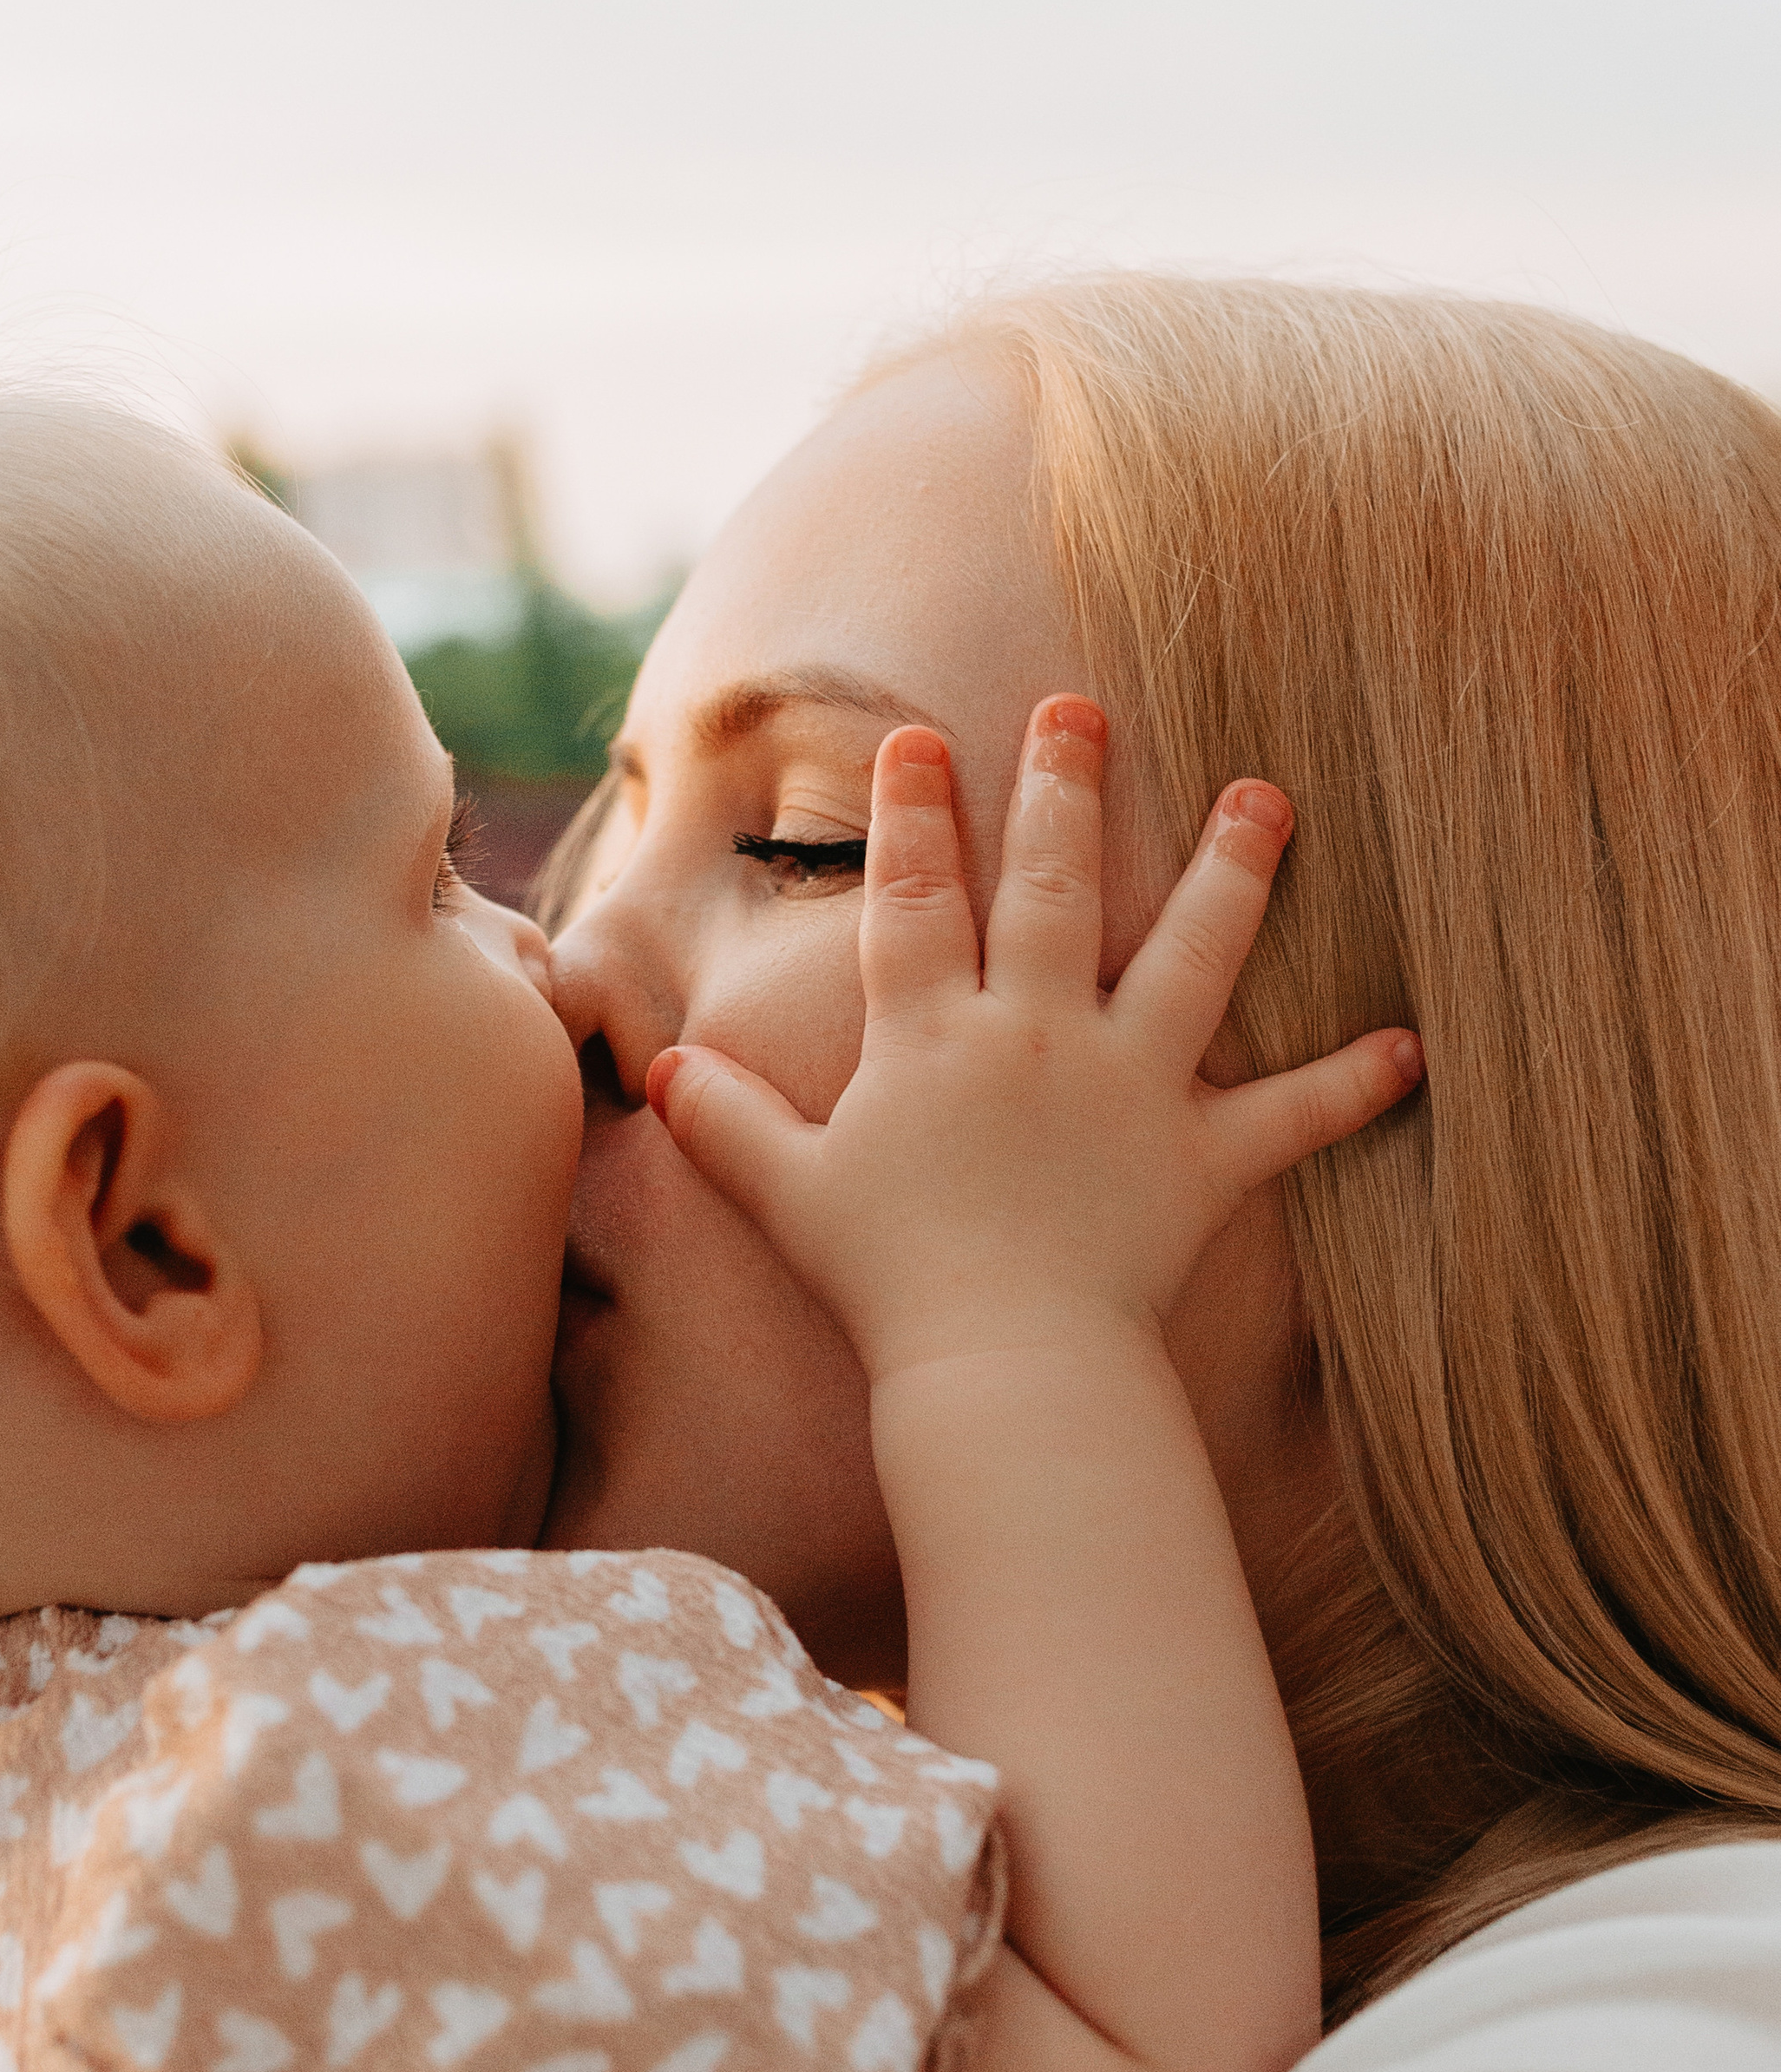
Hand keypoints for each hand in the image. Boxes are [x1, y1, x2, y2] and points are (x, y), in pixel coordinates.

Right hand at [646, 702, 1421, 1389]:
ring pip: (1193, 956)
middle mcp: (1037, 1036)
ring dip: (1234, 872)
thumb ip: (728, 1124)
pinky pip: (1290, 1114)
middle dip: (1066, 788)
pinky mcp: (1202, 1158)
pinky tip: (1411, 1045)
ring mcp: (1130, 1088)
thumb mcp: (787, 1196)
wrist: (1000, 1365)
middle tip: (1081, 706)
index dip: (911, 815)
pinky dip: (1351, 1082)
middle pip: (1057, 889)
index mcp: (932, 1039)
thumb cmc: (887, 1282)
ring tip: (1270, 797)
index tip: (920, 740)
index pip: (916, 900)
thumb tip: (660, 1069)